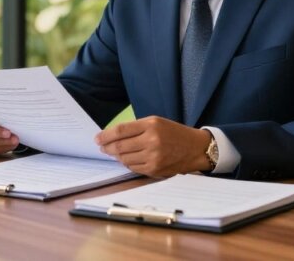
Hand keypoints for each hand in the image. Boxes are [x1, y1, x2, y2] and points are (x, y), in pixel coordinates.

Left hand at [94, 116, 211, 177]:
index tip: (98, 138)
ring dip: (117, 156)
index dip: (106, 135)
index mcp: (151, 125)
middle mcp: (152, 141)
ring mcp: (153, 157)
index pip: (121, 131)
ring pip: (125, 159)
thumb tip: (113, 137)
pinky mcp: (155, 170)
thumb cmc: (174, 133)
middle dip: (107, 147)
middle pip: (120, 146)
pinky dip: (127, 163)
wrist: (195, 148)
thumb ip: (136, 128)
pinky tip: (128, 159)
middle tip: (102, 147)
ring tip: (115, 152)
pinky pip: (133, 168)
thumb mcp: (156, 122)